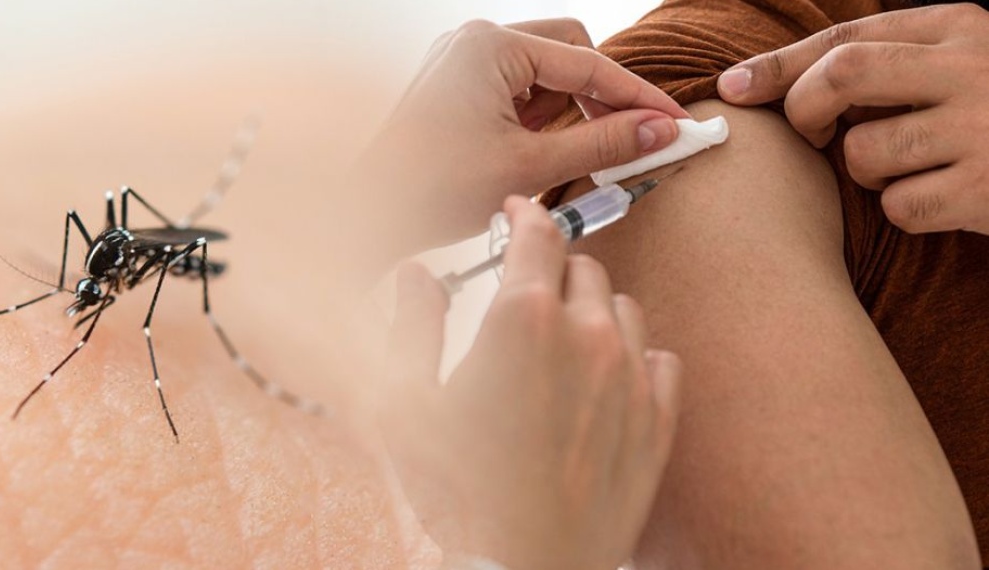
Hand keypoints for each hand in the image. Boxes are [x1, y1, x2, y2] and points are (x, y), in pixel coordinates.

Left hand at [358, 18, 687, 258]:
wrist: (362, 216)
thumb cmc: (428, 191)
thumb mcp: (527, 169)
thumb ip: (601, 145)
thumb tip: (659, 131)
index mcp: (489, 46)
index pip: (589, 64)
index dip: (638, 98)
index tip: (677, 123)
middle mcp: (473, 40)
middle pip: (569, 54)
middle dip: (601, 99)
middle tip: (630, 143)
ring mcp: (460, 60)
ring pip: (544, 73)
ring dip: (568, 112)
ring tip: (571, 160)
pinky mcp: (454, 86)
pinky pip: (514, 90)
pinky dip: (537, 120)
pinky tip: (536, 156)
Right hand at [379, 196, 680, 569]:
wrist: (518, 568)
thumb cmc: (455, 490)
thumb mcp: (404, 402)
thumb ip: (412, 323)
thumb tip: (417, 274)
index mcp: (525, 319)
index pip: (539, 233)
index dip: (526, 215)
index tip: (517, 215)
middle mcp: (588, 336)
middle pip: (583, 267)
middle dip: (553, 267)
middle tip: (526, 291)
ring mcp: (630, 379)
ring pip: (623, 309)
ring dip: (593, 309)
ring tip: (563, 339)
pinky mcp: (657, 423)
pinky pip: (660, 359)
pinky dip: (633, 355)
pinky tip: (606, 378)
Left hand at [717, 3, 988, 233]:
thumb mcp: (959, 63)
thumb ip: (891, 60)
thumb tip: (767, 81)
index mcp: (961, 26)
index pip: (846, 37)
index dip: (777, 65)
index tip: (730, 88)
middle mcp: (973, 67)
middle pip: (842, 76)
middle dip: (804, 111)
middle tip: (813, 137)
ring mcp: (984, 128)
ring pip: (863, 152)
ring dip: (864, 171)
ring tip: (908, 168)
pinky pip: (899, 206)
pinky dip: (902, 210)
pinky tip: (940, 199)